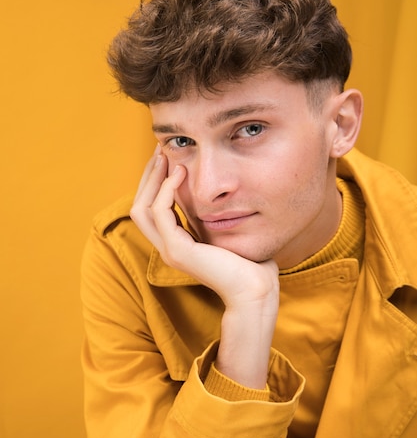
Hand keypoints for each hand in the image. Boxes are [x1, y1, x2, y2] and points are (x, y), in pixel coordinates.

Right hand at [131, 146, 278, 387]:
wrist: (255, 288)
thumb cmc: (249, 262)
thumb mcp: (227, 230)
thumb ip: (215, 213)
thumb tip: (220, 189)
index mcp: (176, 243)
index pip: (150, 209)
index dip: (154, 182)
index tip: (166, 156)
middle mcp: (167, 247)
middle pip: (139, 205)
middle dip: (148, 175)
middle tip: (159, 149)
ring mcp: (169, 250)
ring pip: (141, 208)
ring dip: (152, 179)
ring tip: (165, 156)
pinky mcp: (177, 250)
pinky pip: (160, 212)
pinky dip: (166, 189)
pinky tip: (180, 172)